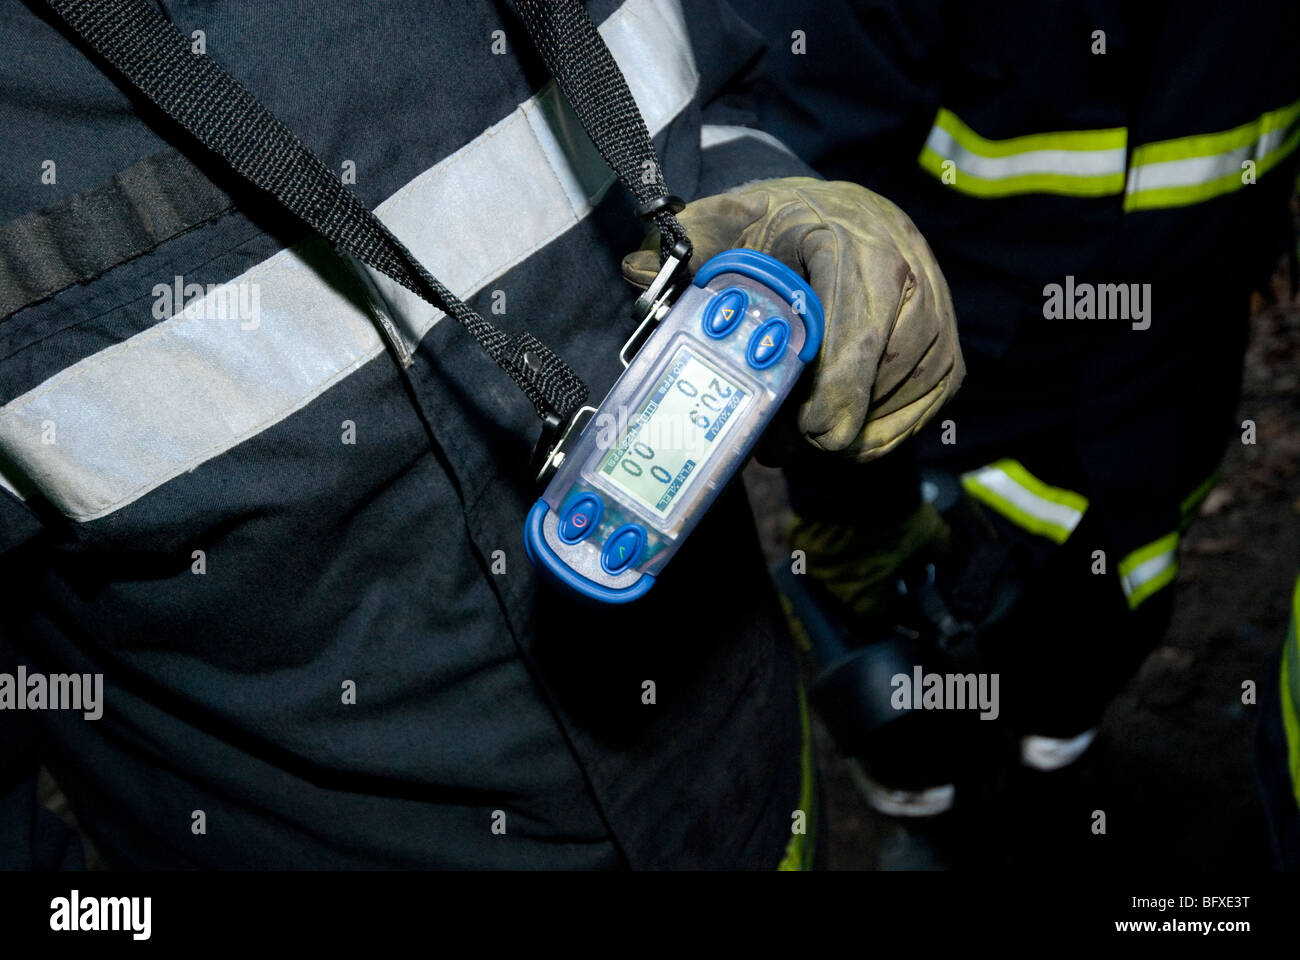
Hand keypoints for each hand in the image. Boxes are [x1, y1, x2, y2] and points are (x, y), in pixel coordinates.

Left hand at [623, 177, 962, 460]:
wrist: (847, 212)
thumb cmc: (784, 224)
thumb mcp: (733, 219)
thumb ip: (691, 244)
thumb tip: (638, 271)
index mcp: (858, 248)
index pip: (857, 338)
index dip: (831, 397)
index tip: (800, 433)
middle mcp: (912, 282)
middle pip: (877, 384)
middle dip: (824, 427)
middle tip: (775, 446)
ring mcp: (938, 323)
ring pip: (894, 410)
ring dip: (844, 438)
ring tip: (794, 437)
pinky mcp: (948, 358)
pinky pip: (915, 419)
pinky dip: (873, 439)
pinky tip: (834, 431)